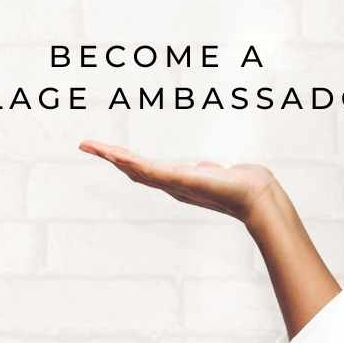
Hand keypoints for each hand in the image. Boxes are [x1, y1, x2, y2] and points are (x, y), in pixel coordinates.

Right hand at [78, 140, 278, 225]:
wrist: (257, 197)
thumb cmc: (244, 187)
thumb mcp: (219, 174)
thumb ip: (208, 171)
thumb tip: (205, 168)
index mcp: (180, 184)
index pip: (147, 172)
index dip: (126, 163)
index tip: (109, 153)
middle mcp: (173, 187)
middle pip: (134, 171)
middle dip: (110, 157)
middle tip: (87, 145)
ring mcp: (175, 185)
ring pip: (137, 169)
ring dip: (113, 157)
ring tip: (91, 146)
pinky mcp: (181, 180)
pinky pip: (150, 170)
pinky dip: (131, 162)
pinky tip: (115, 155)